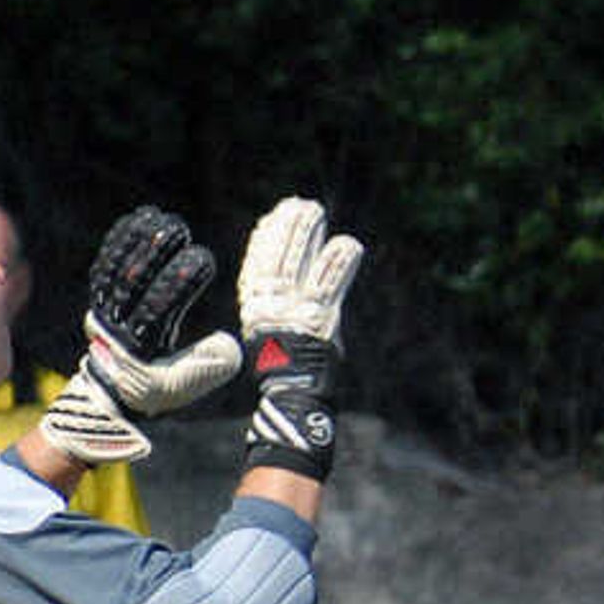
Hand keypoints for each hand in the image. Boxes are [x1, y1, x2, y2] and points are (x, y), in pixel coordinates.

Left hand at [38, 207, 241, 465]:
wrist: (114, 396)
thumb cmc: (161, 388)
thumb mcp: (189, 385)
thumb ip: (209, 366)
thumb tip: (228, 343)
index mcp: (141, 349)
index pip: (159, 307)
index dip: (180, 281)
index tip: (204, 258)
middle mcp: (116, 329)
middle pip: (132, 284)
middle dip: (155, 253)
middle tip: (180, 229)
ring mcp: (104, 312)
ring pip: (117, 272)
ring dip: (139, 242)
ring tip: (162, 218)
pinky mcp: (100, 300)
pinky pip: (105, 267)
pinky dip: (120, 242)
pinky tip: (140, 219)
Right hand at [236, 196, 364, 479]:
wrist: (293, 398)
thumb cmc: (288, 368)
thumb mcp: (273, 330)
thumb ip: (276, 302)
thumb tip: (281, 274)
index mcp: (255, 307)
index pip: (257, 264)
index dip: (267, 239)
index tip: (274, 216)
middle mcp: (269, 306)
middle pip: (277, 257)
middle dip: (289, 229)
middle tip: (301, 204)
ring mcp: (292, 312)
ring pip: (299, 263)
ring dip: (307, 235)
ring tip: (316, 211)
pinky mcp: (317, 320)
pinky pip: (329, 285)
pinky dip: (339, 265)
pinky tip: (349, 244)